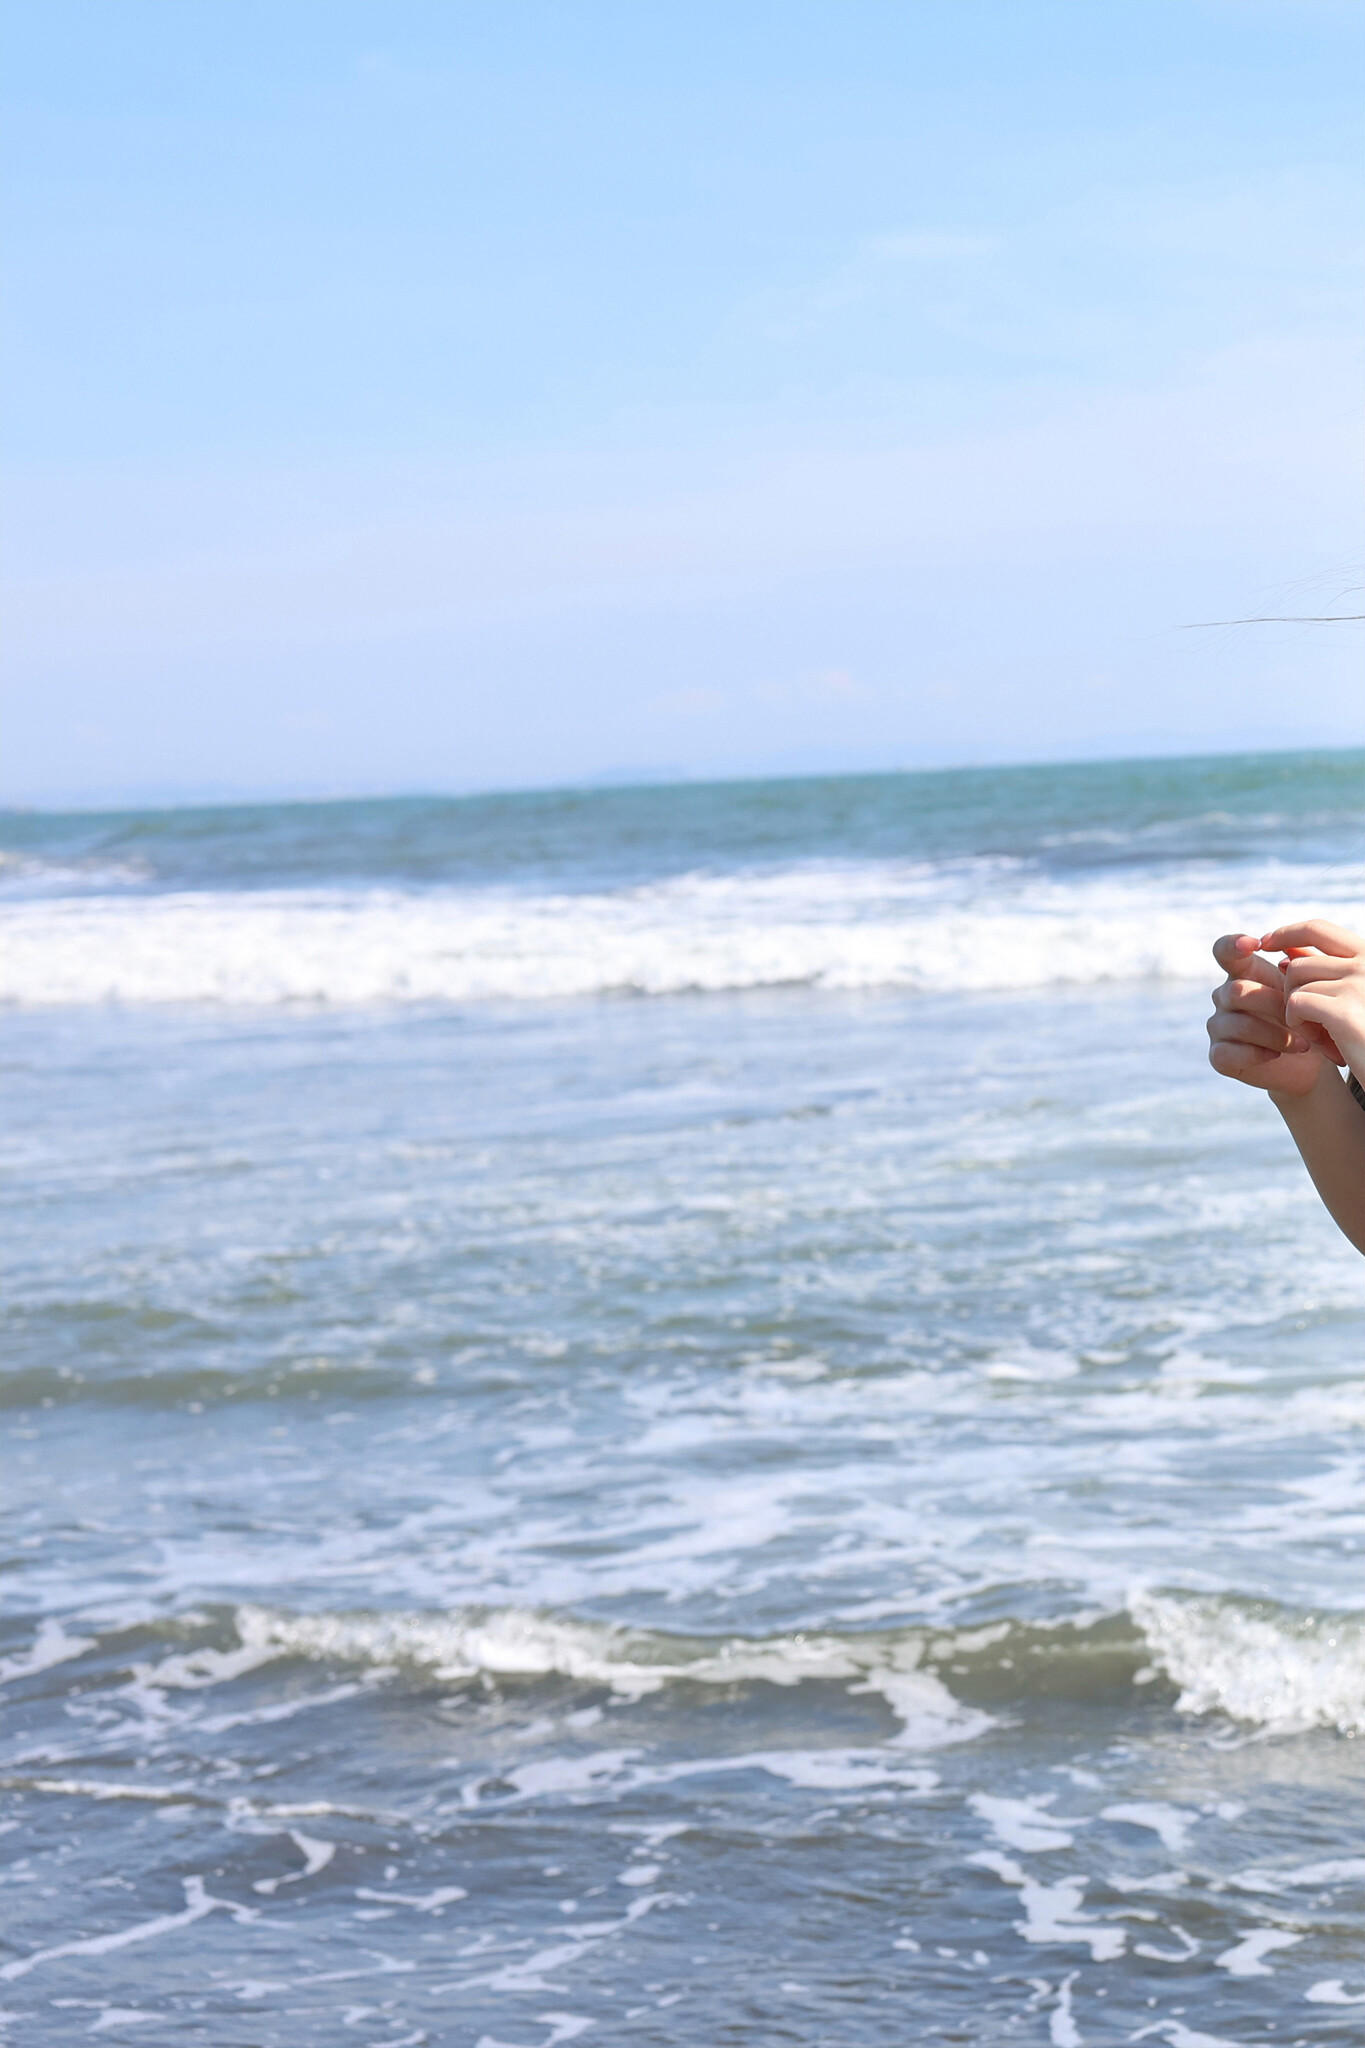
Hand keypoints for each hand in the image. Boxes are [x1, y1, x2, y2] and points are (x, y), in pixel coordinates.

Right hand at [1207, 933, 1324, 1096]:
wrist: (1311, 1061)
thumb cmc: (1309, 1018)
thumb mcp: (1309, 989)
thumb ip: (1302, 967)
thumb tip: (1292, 951)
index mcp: (1243, 973)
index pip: (1224, 951)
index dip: (1233, 945)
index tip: (1255, 944)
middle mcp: (1224, 997)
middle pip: (1237, 990)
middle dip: (1274, 1005)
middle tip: (1301, 1017)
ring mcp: (1218, 1026)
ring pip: (1238, 1023)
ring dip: (1275, 1034)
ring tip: (1302, 1043)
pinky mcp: (1218, 1056)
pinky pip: (1229, 1052)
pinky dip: (1258, 1053)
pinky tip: (1277, 1054)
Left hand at [1261, 919, 1364, 1077]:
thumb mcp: (1350, 995)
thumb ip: (1324, 971)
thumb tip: (1286, 952)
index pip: (1317, 929)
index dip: (1286, 933)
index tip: (1266, 942)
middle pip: (1298, 964)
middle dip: (1293, 993)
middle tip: (1309, 1019)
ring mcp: (1358, 985)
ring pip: (1296, 985)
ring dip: (1297, 1012)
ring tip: (1319, 1033)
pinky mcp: (1345, 1012)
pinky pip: (1296, 1003)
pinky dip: (1297, 1022)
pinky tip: (1315, 1040)